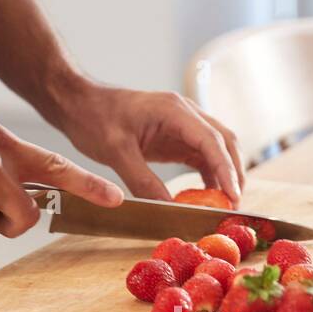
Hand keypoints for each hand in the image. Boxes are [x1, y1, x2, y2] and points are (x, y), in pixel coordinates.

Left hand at [57, 82, 244, 204]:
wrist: (78, 102)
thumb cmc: (93, 118)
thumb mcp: (116, 153)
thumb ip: (144, 181)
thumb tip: (169, 210)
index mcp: (174, 110)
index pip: (212, 140)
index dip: (226, 170)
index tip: (233, 197)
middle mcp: (185, 113)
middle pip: (225, 142)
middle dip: (234, 173)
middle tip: (234, 206)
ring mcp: (182, 124)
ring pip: (218, 148)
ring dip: (225, 174)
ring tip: (226, 205)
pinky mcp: (175, 135)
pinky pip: (201, 155)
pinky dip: (209, 175)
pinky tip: (207, 196)